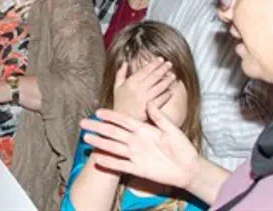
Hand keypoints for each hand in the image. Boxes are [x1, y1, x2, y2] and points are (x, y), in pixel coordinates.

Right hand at [81, 104, 199, 189]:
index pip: (124, 120)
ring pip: (114, 147)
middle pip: (113, 132)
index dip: (111, 116)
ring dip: (100, 143)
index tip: (98, 112)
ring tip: (86, 138)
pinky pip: (120, 165)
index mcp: (144, 129)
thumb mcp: (172, 129)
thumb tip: (149, 102)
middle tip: (84, 123)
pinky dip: (109, 162)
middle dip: (98, 127)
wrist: (188, 168)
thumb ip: (160, 117)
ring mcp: (135, 155)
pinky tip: (98, 159)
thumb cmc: (182, 147)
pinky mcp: (137, 169)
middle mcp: (136, 141)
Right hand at [112, 57, 174, 120]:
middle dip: (163, 69)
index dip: (154, 63)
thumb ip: (120, 73)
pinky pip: (161, 99)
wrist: (120, 120)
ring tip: (173, 75)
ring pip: (159, 87)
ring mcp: (144, 99)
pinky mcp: (149, 108)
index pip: (145, 70)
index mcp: (130, 82)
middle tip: (169, 64)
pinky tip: (170, 91)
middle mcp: (138, 89)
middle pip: (154, 76)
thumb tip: (125, 62)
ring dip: (167, 80)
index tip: (160, 59)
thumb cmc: (119, 103)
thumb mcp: (116, 87)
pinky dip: (167, 94)